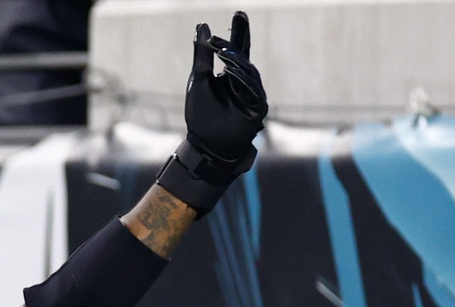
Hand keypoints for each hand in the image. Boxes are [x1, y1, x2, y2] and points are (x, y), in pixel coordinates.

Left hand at [186, 13, 265, 163]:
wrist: (205, 146)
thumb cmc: (201, 115)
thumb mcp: (198, 81)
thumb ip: (202, 55)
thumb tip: (203, 25)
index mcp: (232, 74)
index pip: (238, 48)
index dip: (240, 31)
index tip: (240, 12)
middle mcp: (244, 82)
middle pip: (245, 56)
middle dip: (241, 37)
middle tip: (238, 18)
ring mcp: (252, 95)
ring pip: (249, 73)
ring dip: (236, 60)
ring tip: (222, 51)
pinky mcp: (256, 109)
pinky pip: (252, 91)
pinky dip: (241, 81)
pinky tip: (229, 71)